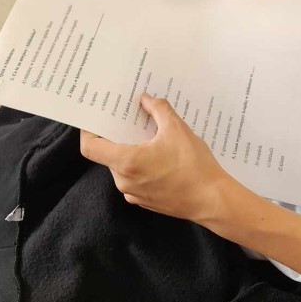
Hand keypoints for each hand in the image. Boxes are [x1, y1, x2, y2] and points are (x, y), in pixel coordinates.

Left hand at [80, 94, 233, 221]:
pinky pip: (134, 180)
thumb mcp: (177, 129)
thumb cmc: (193, 165)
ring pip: (122, 167)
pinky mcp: (145, 201)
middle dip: (118, 137)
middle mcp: (124, 180)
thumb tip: (146, 99)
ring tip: (150, 138)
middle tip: (131, 120)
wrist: (212, 200)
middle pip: (109, 154)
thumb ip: (158, 110)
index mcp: (126, 161)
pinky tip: (160, 158)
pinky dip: (141, 167)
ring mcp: (134, 194)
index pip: (90, 147)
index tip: (96, 119)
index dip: (88, 131)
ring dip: (131, 152)